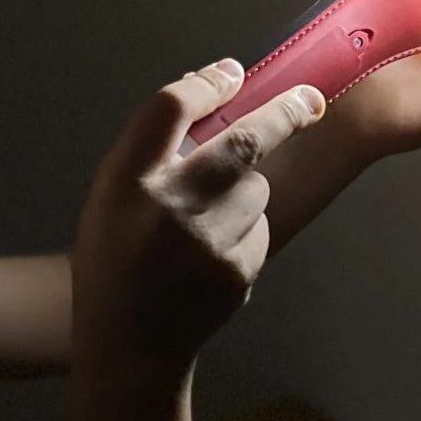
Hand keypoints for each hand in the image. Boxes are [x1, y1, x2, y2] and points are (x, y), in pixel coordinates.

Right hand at [69, 60, 325, 384]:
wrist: (128, 346)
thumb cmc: (116, 260)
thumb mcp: (110, 196)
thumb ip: (151, 149)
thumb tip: (209, 87)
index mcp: (126, 180)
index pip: (170, 108)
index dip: (206, 84)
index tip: (230, 73)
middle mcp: (168, 206)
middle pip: (244, 140)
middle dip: (285, 113)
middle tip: (311, 99)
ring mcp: (207, 242)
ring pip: (256, 188)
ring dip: (245, 189)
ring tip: (207, 222)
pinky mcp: (238, 271)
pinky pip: (259, 228)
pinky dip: (245, 230)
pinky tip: (211, 255)